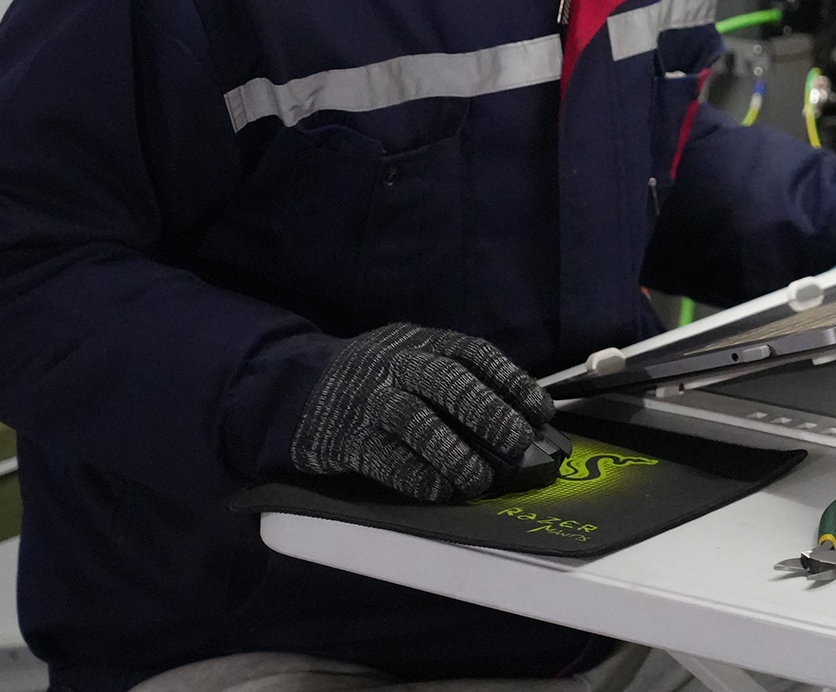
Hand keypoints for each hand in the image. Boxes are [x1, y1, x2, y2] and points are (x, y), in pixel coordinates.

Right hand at [290, 323, 555, 501]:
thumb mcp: (415, 362)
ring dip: (453, 453)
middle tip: (518, 444)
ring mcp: (369, 400)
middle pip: (447, 381)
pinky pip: (383, 458)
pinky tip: (439, 491)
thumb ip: (458, 382)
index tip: (540, 411)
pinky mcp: (344, 437)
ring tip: (479, 479)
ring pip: (415, 420)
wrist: (295, 385)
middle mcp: (397, 365)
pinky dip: (415, 476)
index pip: (474, 354)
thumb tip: (521, 422)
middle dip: (487, 412)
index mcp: (423, 343)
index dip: (511, 380)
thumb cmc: (377, 381)